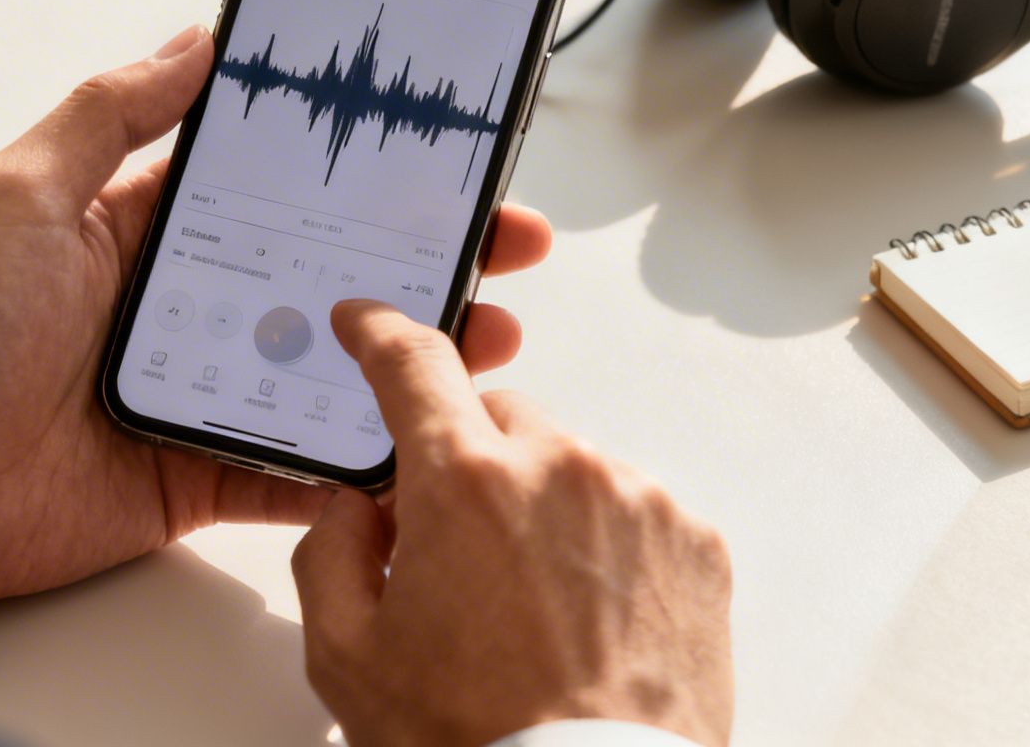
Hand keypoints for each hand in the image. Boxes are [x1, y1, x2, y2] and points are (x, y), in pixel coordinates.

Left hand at [0, 26, 553, 607]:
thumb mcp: (20, 191)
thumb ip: (111, 112)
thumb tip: (197, 35)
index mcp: (150, 227)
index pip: (283, 183)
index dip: (364, 163)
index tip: (440, 144)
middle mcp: (189, 303)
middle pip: (331, 271)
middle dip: (423, 254)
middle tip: (506, 242)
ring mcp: (204, 389)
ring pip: (335, 366)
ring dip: (415, 353)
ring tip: (493, 339)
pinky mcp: (202, 472)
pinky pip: (298, 467)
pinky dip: (361, 461)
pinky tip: (428, 440)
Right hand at [292, 301, 734, 746]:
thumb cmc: (476, 744)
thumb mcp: (350, 658)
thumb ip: (331, 554)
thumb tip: (353, 509)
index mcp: (465, 482)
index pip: (413, 364)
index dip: (380, 334)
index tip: (367, 325)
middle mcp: (561, 468)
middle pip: (499, 418)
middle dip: (469, 461)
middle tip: (455, 549)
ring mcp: (639, 500)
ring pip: (570, 464)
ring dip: (542, 505)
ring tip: (531, 605)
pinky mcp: (697, 543)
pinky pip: (634, 509)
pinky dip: (605, 543)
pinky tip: (587, 616)